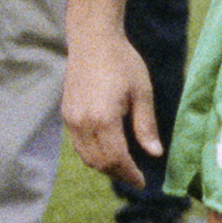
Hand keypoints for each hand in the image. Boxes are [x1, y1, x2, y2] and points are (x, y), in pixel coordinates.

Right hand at [63, 35, 159, 188]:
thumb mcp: (142, 93)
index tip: (143, 182)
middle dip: (118, 173)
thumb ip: (146, 126)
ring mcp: (71, 119)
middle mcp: (83, 123)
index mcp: (104, 119)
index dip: (130, 174)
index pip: (116, 159)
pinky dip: (93, 154)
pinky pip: (78, 145)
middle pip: (99, 163)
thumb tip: (155, 154)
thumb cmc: (122, 63)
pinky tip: (108, 149)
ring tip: (124, 166)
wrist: (92, 41)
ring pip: (86, 157)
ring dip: (104, 166)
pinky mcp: (66, 115)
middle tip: (135, 176)